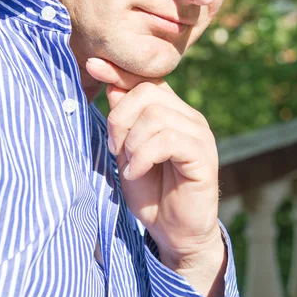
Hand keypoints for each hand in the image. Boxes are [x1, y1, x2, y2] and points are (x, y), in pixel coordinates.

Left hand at [86, 58, 221, 266]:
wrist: (175, 233)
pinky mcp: (203, 154)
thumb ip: (125, 121)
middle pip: (147, 93)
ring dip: (131, 143)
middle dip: (120, 120)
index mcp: (173, 112)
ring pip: (156, 115)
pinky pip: (167, 139)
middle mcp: (189, 117)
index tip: (93, 64)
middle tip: (115, 150)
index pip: (147, 80)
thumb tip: (113, 84)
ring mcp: (199, 133)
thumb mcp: (129, 152)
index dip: (120, 71)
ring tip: (129, 166)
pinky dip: (143, 156)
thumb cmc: (152, 193)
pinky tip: (137, 172)